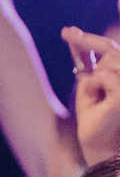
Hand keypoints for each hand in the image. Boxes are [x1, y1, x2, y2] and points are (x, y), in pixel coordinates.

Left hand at [63, 26, 119, 165]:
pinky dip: (94, 86)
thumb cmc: (95, 119)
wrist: (98, 145)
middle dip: (87, 41)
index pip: (112, 48)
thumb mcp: (89, 86)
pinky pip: (103, 75)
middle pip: (111, 50)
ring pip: (107, 61)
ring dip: (93, 79)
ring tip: (95, 98)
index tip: (68, 30)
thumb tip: (76, 37)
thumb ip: (90, 64)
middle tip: (65, 32)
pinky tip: (99, 101)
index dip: (92, 38)